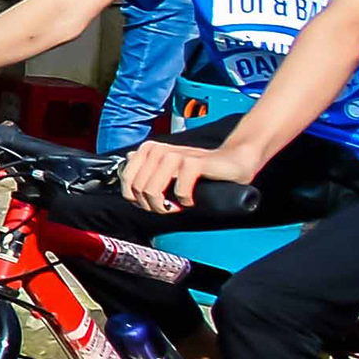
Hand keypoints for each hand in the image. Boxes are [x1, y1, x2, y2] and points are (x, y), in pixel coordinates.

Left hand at [123, 137, 259, 215]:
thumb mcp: (167, 168)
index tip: (151, 204)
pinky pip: (179, 189)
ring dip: (164, 206)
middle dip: (150, 205)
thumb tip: (126, 171)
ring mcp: (175, 155)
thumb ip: (147, 168)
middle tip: (167, 208)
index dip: (135, 197)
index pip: (126, 178)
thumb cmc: (199, 168)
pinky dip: (184, 201)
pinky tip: (190, 201)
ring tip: (177, 206)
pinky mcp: (193, 162)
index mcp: (148, 150)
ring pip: (152, 190)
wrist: (232, 160)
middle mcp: (158, 150)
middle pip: (138, 188)